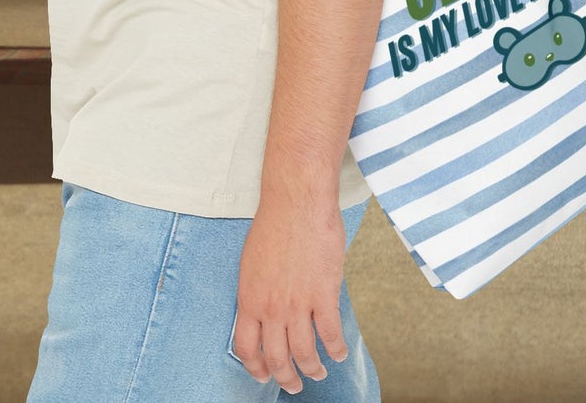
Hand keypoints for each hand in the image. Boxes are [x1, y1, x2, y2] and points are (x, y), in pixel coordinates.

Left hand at [232, 196, 348, 395]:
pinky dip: (336, 349)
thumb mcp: (252, 262)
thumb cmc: (274, 223)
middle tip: (294, 384)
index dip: (256, 368)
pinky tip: (338, 353)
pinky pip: (331, 334)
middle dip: (287, 378)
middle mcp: (271, 308)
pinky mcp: (323, 295)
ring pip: (305, 353)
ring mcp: (297, 304)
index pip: (247, 349)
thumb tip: (263, 313)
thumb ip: (257, 292)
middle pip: (277, 358)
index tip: (264, 375)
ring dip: (312, 369)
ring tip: (318, 372)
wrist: (297, 201)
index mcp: (249, 298)